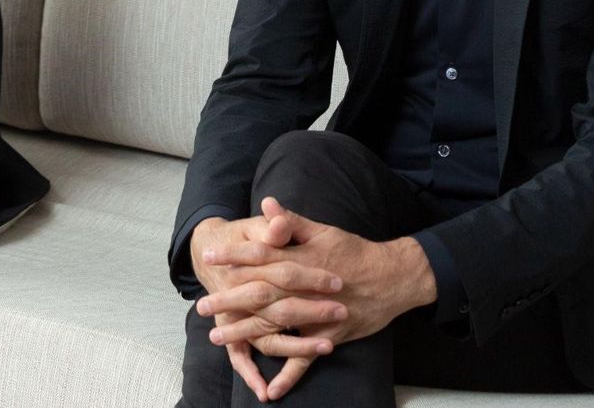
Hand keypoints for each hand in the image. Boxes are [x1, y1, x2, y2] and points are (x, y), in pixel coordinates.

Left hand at [198, 197, 436, 399]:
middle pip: (261, 293)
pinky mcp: (328, 335)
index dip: (234, 255)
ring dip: (246, 332)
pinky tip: (269, 390)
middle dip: (230, 299)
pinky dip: (289, 375)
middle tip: (201, 305)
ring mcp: (316, 315)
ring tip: (217, 336)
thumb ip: (291, 222)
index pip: (261, 254)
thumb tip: (267, 204)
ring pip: (276, 325)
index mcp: (301, 258)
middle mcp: (304, 288)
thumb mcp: (324, 230)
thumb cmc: (354, 251)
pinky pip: (306, 358)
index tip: (209, 257)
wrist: (393, 278)